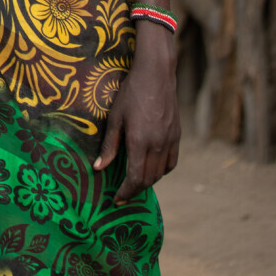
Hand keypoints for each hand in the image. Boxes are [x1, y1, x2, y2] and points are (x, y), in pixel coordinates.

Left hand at [94, 29, 179, 203]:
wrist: (156, 74)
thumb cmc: (131, 93)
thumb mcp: (115, 117)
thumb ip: (109, 145)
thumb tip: (98, 169)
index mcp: (140, 141)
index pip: (135, 178)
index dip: (126, 192)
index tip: (117, 200)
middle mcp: (157, 145)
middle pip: (148, 179)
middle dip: (135, 190)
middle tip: (123, 194)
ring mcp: (170, 141)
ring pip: (161, 173)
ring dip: (148, 181)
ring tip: (134, 182)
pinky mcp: (177, 136)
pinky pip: (171, 162)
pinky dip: (162, 171)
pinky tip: (152, 168)